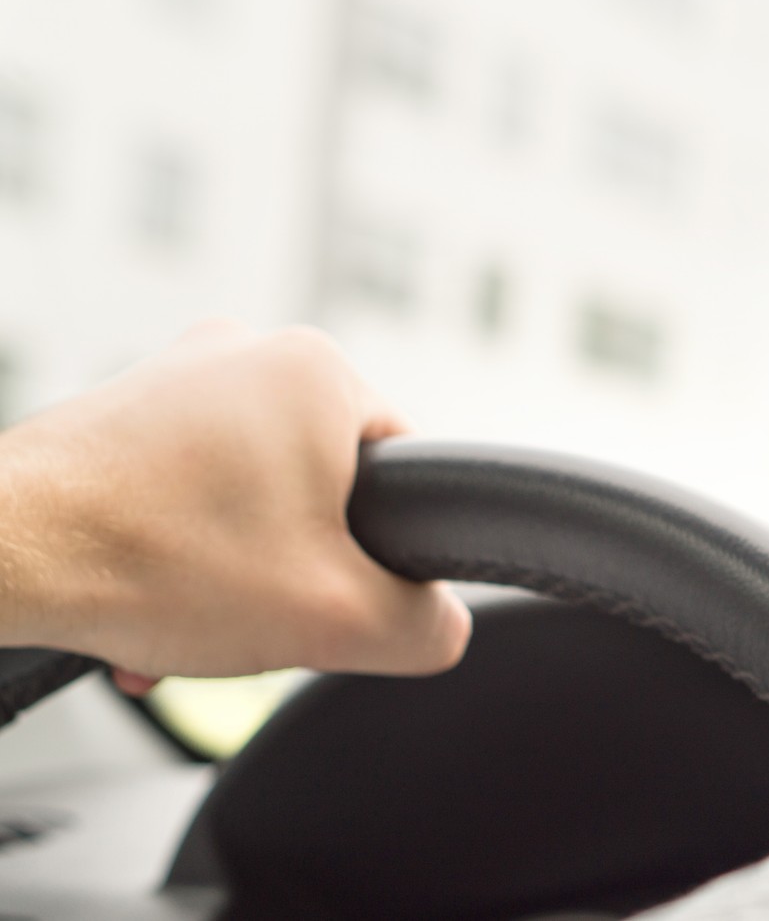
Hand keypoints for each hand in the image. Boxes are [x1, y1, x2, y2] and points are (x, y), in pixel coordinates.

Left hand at [0, 321, 471, 679]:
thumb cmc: (154, 562)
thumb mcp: (340, 619)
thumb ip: (428, 626)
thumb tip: (440, 626)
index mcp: (320, 371)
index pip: (406, 473)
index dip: (382, 553)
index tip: (333, 592)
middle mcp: (249, 351)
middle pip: (323, 490)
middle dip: (293, 570)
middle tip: (257, 617)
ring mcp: (175, 375)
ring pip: (249, 496)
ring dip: (231, 571)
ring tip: (187, 618)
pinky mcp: (120, 410)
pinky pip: (184, 489)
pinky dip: (177, 552)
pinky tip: (146, 604)